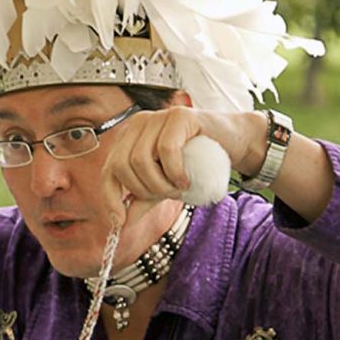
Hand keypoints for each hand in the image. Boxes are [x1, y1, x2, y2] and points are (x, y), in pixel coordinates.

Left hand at [101, 106, 202, 227]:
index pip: (108, 170)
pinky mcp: (178, 116)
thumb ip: (142, 200)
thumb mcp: (163, 184)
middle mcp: (138, 125)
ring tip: (179, 187)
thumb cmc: (194, 162)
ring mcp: (157, 116)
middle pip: (121, 165)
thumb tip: (120, 223)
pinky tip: (185, 179)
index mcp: (128, 139)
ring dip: (160, 183)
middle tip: (167, 195)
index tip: (119, 222)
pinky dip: (173, 171)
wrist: (231, 143)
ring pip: (140, 159)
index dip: (110, 198)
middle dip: (142, 189)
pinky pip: (165, 149)